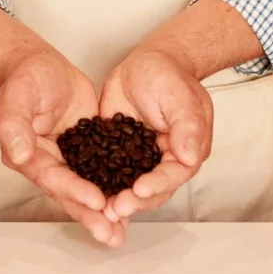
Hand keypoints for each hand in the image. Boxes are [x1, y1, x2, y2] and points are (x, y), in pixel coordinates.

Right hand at [0, 50, 127, 246]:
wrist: (41, 64)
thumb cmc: (27, 76)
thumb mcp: (18, 95)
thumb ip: (14, 125)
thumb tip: (19, 155)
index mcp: (26, 154)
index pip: (52, 177)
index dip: (74, 191)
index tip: (97, 202)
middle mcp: (46, 162)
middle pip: (69, 193)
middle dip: (90, 214)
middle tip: (111, 234)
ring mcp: (67, 159)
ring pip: (86, 189)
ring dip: (103, 212)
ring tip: (121, 232)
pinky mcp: (85, 150)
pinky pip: (100, 173)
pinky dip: (114, 188)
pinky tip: (131, 203)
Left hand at [99, 49, 213, 220]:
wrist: (147, 62)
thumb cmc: (168, 75)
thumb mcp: (180, 97)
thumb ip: (187, 126)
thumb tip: (190, 157)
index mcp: (184, 151)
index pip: (172, 175)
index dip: (156, 185)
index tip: (139, 190)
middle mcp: (161, 160)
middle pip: (150, 189)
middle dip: (133, 201)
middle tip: (114, 208)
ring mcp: (138, 158)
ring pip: (127, 186)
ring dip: (114, 199)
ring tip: (99, 211)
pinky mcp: (116, 152)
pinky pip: (106, 171)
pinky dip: (96, 184)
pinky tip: (82, 193)